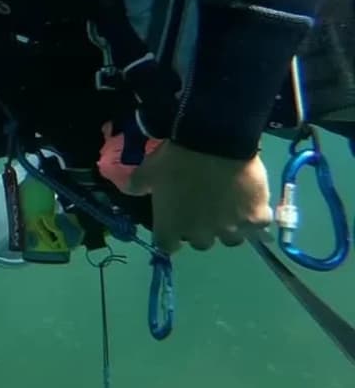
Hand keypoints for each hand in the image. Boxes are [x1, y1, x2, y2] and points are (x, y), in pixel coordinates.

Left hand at [128, 140, 272, 252]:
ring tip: (230, 207)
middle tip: (204, 208)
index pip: (167, 245)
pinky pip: (258, 226)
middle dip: (201, 229)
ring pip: (232, 239)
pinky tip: (253, 202)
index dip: (171, 235)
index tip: (175, 223)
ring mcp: (231, 229)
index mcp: (171, 227)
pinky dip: (256, 217)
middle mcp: (201, 234)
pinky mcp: (256, 218)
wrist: (213, 141)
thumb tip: (130, 190)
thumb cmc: (176, 158)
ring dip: (230, 227)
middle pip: (201, 242)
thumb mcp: (147, 170)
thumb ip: (137, 185)